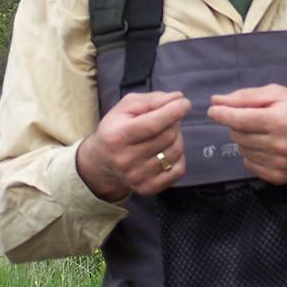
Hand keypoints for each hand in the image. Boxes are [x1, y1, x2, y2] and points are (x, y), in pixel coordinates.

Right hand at [76, 91, 191, 200]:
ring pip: (176, 151)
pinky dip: (179, 157)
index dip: (173, 111)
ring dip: (177, 138)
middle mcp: (125, 160)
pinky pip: (179, 169)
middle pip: (168, 136)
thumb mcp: (127, 107)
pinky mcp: (147, 188)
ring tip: (166, 134)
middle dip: (174, 122)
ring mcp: (136, 177)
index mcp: (117, 136)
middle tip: (168, 119)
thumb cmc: (116, 128)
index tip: (185, 103)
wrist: (101, 162)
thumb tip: (178, 98)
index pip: (153, 124)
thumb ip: (153, 99)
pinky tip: (167, 150)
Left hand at [208, 84, 286, 184]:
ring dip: (245, 138)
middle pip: (238, 134)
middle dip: (238, 123)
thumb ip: (248, 96)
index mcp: (280, 120)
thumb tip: (217, 101)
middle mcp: (278, 145)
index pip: (240, 119)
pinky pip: (249, 164)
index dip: (222, 114)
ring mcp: (278, 164)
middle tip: (252, 117)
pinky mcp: (277, 177)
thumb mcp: (281, 94)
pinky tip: (266, 146)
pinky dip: (251, 153)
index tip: (213, 109)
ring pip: (241, 150)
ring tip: (262, 131)